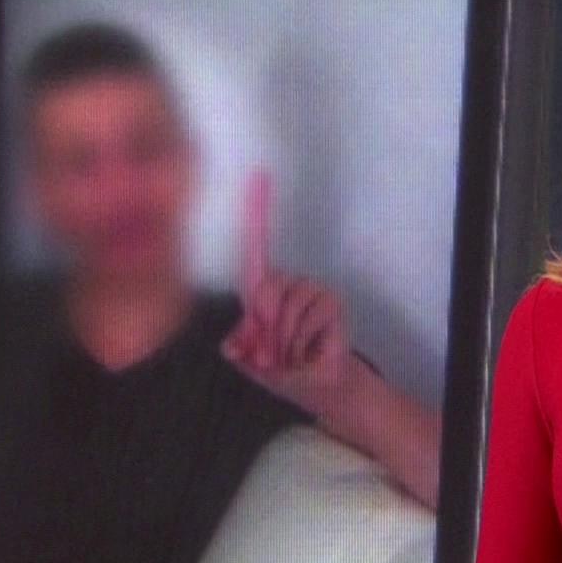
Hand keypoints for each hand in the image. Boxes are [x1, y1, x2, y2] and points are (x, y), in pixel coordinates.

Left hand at [219, 170, 362, 418]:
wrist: (316, 387)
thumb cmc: (282, 370)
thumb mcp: (249, 360)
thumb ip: (238, 348)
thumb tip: (231, 344)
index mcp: (262, 290)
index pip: (256, 246)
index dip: (256, 211)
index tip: (257, 175)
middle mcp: (286, 283)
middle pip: (265, 289)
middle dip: (265, 327)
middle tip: (274, 350)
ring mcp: (310, 290)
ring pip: (287, 305)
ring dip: (285, 340)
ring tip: (293, 352)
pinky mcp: (330, 302)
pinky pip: (310, 315)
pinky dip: (304, 340)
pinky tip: (310, 348)